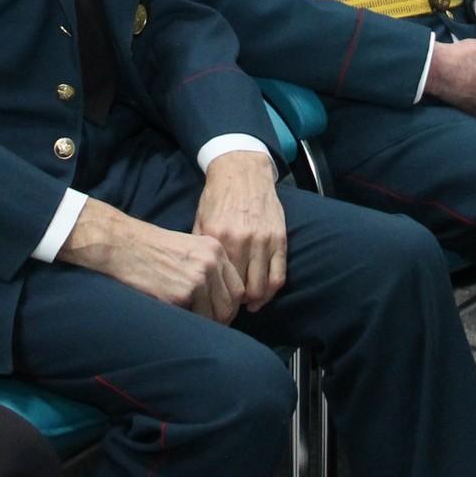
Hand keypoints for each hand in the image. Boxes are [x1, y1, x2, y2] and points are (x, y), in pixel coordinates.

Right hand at [62, 200, 245, 322]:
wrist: (123, 245)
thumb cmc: (151, 248)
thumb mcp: (188, 248)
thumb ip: (208, 266)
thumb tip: (219, 298)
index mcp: (215, 250)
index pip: (237, 287)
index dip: (230, 304)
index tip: (219, 313)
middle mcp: (212, 262)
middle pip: (231, 303)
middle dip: (222, 319)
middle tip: (208, 326)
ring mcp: (198, 278)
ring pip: (217, 315)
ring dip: (207, 324)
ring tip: (192, 323)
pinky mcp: (182, 294)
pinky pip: (196, 319)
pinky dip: (189, 323)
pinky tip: (178, 317)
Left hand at [192, 152, 287, 314]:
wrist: (242, 170)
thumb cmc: (218, 196)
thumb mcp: (200, 219)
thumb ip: (199, 247)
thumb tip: (196, 275)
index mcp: (218, 237)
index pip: (219, 281)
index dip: (218, 298)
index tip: (215, 304)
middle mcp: (242, 240)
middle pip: (242, 290)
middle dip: (236, 303)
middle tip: (231, 306)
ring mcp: (263, 240)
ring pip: (262, 287)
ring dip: (256, 301)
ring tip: (248, 304)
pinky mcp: (279, 238)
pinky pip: (279, 274)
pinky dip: (272, 291)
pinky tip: (263, 295)